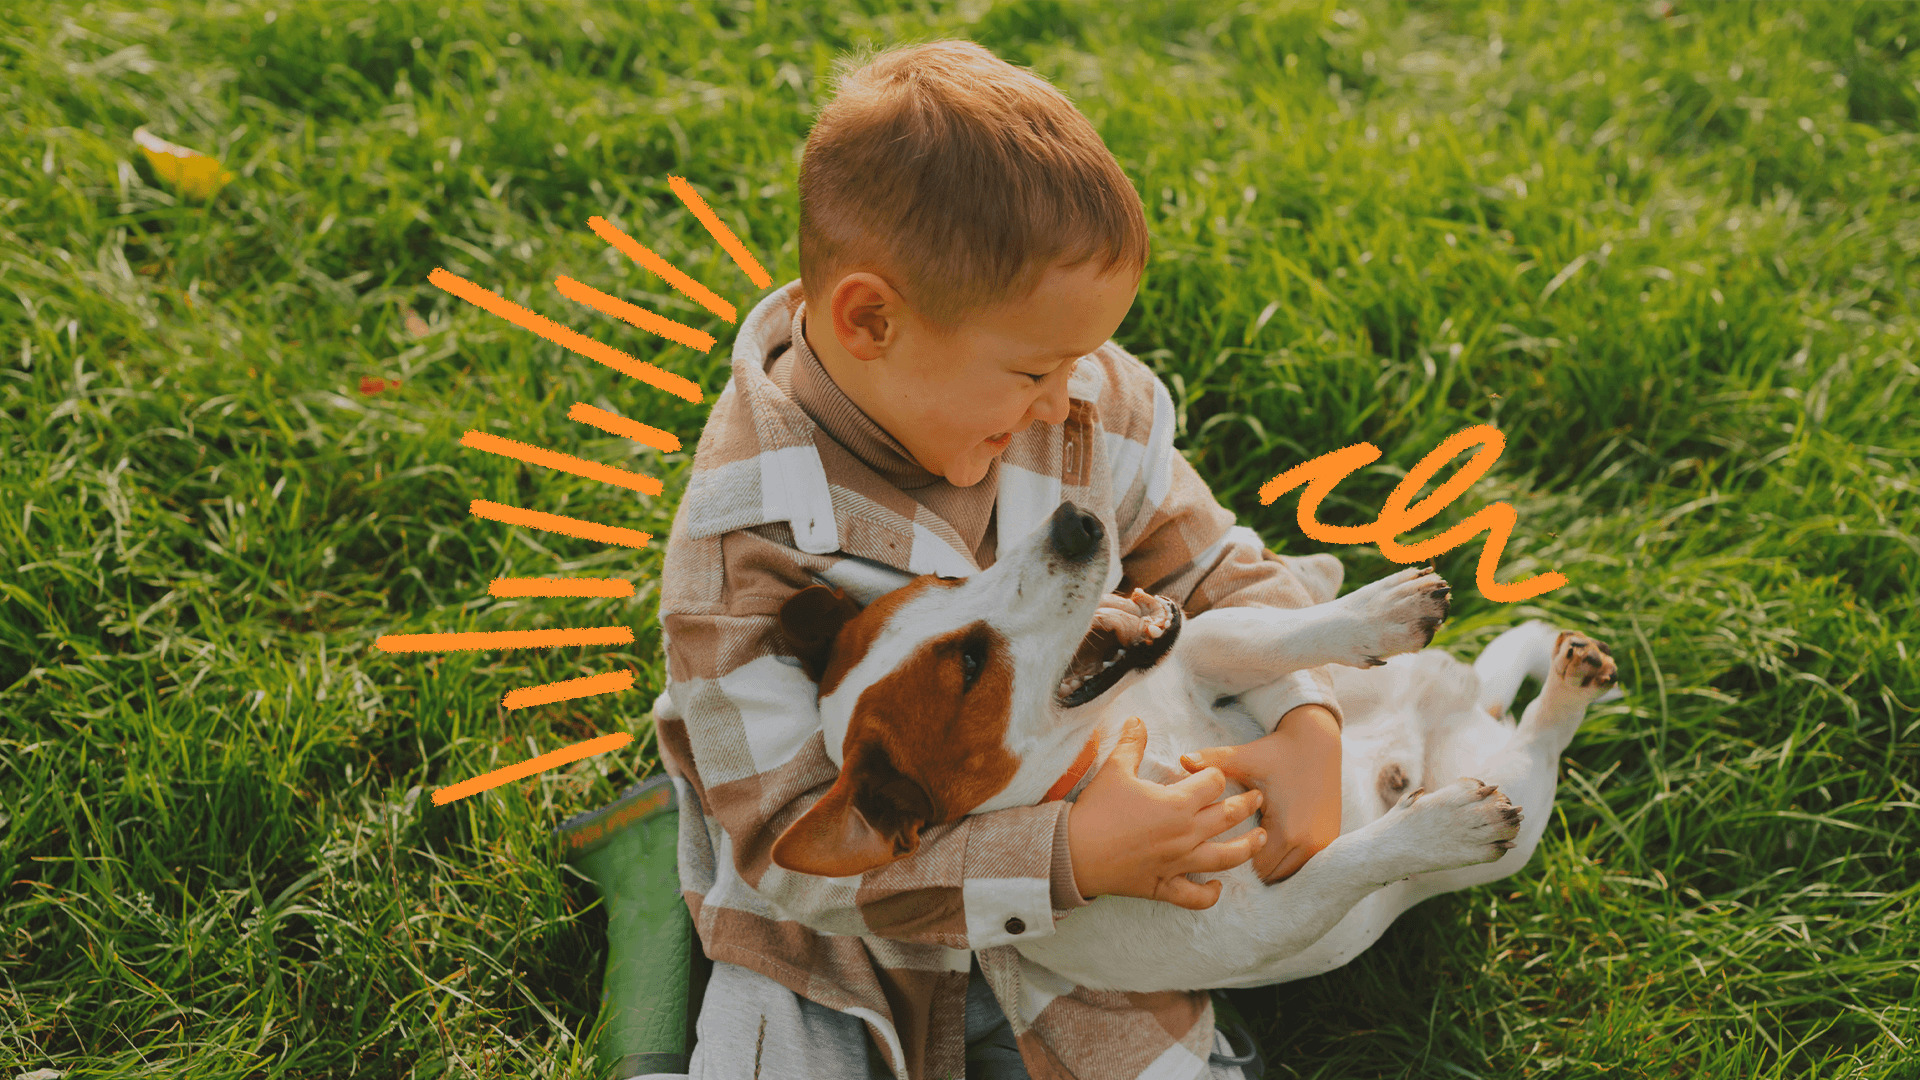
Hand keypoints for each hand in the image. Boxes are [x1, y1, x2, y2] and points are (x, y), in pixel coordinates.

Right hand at [1068, 716, 1267, 909]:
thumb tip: (1138, 720)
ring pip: (1227, 858)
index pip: (1213, 782)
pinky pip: (1196, 897)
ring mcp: (1179, 863)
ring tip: (1261, 837)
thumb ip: (1131, 743)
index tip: (1212, 772)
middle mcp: (1186, 834)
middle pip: (1230, 816)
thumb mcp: (1114, 770)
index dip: (1215, 773)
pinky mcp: (1165, 886)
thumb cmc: (1095, 810)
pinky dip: (1210, 893)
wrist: (1072, 853)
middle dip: (1247, 804)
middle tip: (1258, 798)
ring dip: (1248, 847)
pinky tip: (1217, 885)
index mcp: (1177, 803)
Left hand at [1180, 705, 1341, 883]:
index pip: (1255, 868)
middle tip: (1231, 848)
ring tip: (1250, 846)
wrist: (1318, 742)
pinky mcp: (1330, 840)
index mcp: (1286, 831)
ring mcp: (1322, 844)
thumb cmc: (1277, 751)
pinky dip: (1286, 858)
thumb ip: (1214, 761)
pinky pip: (1303, 864)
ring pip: (1287, 873)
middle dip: (1251, 866)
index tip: (1219, 848)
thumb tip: (1182, 758)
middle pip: (1271, 875)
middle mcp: (1308, 844)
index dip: (1235, 859)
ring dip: (1270, 864)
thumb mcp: (1246, 757)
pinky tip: (1271, 842)